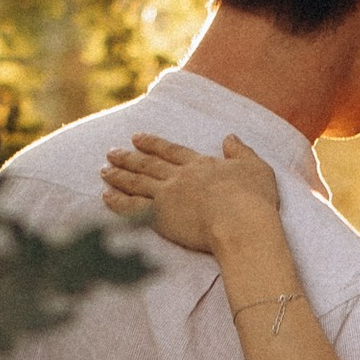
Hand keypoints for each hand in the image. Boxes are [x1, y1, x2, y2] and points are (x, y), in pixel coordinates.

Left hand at [100, 128, 285, 258]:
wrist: (241, 222)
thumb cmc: (253, 199)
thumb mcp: (255, 167)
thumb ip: (241, 151)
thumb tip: (230, 137)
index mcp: (201, 165)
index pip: (172, 151)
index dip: (153, 144)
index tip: (137, 138)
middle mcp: (180, 177)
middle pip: (148, 164)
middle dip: (129, 158)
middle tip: (111, 152)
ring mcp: (167, 196)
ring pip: (137, 182)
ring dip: (119, 176)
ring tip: (104, 171)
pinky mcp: (159, 216)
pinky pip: (132, 207)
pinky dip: (117, 201)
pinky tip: (105, 197)